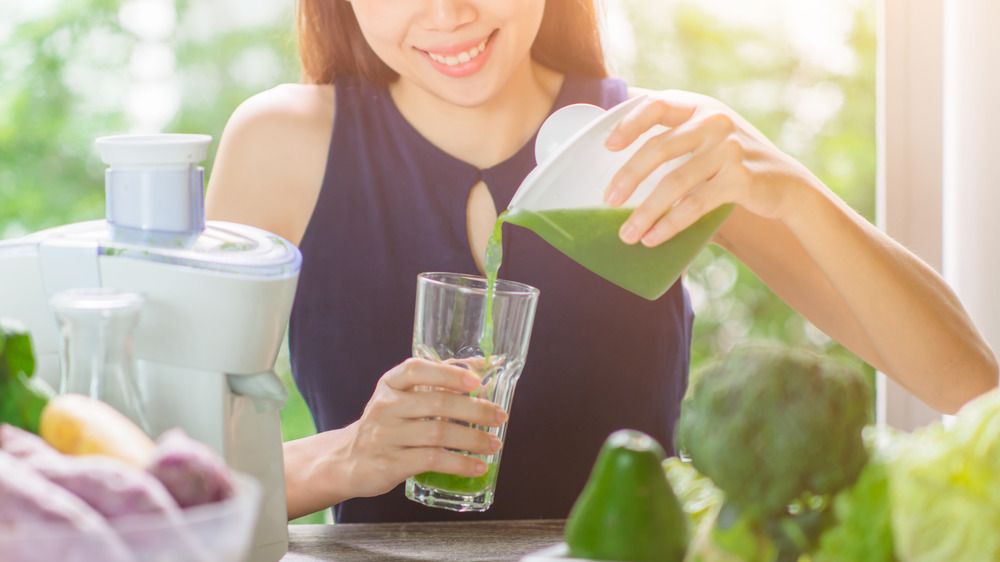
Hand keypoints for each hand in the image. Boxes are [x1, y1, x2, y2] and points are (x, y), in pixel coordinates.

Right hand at [339, 358, 506, 498]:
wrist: (349, 460)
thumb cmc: (387, 424)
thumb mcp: (402, 397)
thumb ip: (437, 380)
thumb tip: (482, 365)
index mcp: (390, 384)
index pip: (416, 369)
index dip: (448, 373)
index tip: (476, 381)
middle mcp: (385, 407)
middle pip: (437, 404)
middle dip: (475, 410)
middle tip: (499, 417)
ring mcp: (385, 436)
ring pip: (438, 434)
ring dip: (473, 439)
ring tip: (493, 444)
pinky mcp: (390, 464)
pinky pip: (432, 461)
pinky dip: (459, 464)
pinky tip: (476, 467)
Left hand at [603, 90, 816, 246]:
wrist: (787, 184)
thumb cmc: (733, 164)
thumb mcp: (708, 138)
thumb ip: (674, 139)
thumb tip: (618, 169)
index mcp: (700, 108)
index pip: (656, 104)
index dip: (629, 123)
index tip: (608, 147)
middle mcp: (714, 122)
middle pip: (659, 148)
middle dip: (628, 177)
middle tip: (608, 201)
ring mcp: (729, 149)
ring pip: (674, 182)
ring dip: (645, 212)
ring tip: (628, 234)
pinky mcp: (740, 178)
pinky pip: (695, 204)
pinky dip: (670, 224)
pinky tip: (653, 238)